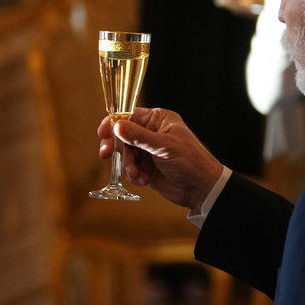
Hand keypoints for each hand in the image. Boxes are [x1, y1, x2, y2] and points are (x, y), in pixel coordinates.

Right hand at [98, 107, 222, 213]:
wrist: (201, 188)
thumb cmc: (191, 161)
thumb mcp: (164, 146)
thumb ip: (138, 137)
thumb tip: (117, 126)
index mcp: (157, 120)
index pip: (128, 116)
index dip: (113, 124)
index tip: (103, 134)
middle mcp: (150, 133)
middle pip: (122, 135)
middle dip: (116, 147)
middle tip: (106, 154)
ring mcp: (147, 151)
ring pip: (124, 154)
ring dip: (128, 165)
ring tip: (137, 174)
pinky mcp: (146, 167)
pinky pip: (130, 168)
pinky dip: (134, 175)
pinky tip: (144, 180)